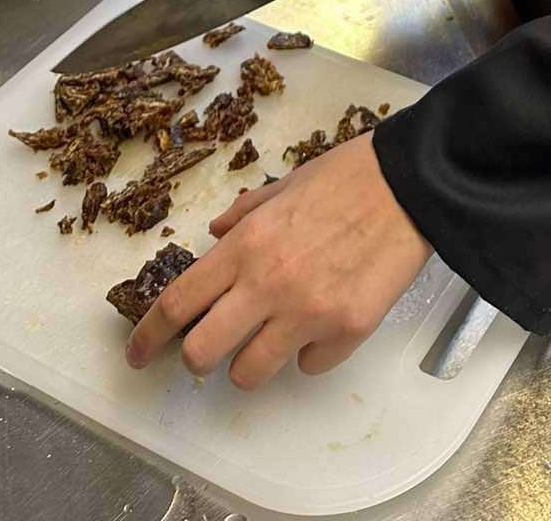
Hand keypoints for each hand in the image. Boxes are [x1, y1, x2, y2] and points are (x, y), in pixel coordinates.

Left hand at [125, 134, 431, 388]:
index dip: (148, 336)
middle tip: (210, 349)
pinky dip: (309, 353)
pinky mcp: (347, 332)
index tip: (138, 355)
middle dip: (198, 358)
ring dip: (251, 362)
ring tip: (271, 338)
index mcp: (247, 244)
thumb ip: (245, 215)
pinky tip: (323, 324)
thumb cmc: (349, 175)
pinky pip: (309, 365)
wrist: (412, 185)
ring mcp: (308, 314)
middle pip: (203, 353)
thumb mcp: (286, 183)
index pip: (179, 303)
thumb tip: (216, 237)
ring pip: (250, 374)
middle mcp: (268, 285)